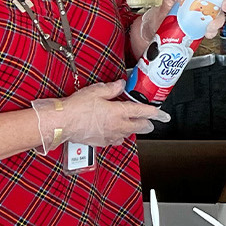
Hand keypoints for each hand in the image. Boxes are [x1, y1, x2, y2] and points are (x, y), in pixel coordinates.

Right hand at [32, 80, 170, 151]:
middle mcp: (117, 125)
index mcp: (119, 112)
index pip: (143, 112)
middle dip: (148, 124)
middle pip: (140, 126)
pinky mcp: (101, 142)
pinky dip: (120, 136)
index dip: (155, 113)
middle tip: (152, 122)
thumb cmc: (76, 107)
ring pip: (129, 134)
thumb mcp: (96, 91)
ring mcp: (110, 135)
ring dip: (134, 130)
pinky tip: (118, 133)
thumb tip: (121, 84)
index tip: (163, 115)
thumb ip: (112, 88)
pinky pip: (116, 140)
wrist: (62, 122)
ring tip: (136, 125)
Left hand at [137, 0, 225, 45]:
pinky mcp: (204, 28)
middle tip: (223, 6)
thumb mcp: (164, 2)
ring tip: (208, 25)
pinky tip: (205, 32)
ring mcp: (204, 15)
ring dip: (217, 20)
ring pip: (219, 14)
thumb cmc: (161, 14)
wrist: (157, 32)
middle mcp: (203, 2)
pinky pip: (213, 28)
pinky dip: (211, 31)